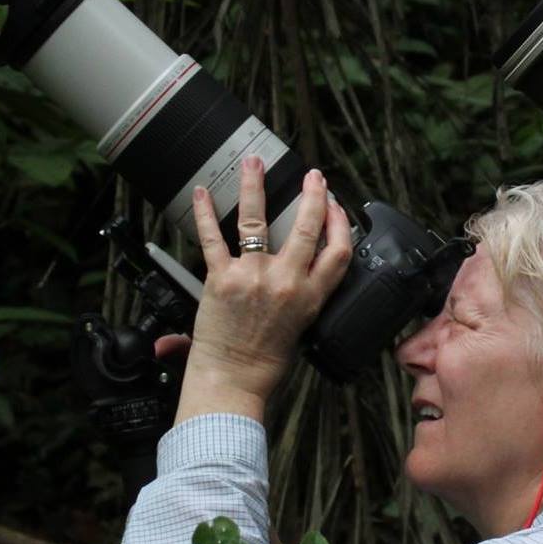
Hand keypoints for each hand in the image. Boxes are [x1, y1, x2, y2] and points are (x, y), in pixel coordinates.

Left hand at [174, 157, 351, 422]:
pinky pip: (213, 238)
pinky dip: (204, 213)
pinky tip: (201, 192)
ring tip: (254, 163)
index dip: (340, 223)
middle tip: (313, 176)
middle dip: (313, 196)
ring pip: (259, 221)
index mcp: (311, 296)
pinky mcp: (221, 279)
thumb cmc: (266, 362)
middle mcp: (287, 282)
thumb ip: (304, 296)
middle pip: (307, 228)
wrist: (234, 380)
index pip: (339, 251)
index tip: (337, 205)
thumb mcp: (302, 327)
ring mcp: (253, 277)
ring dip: (256, 187)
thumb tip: (303, 273)